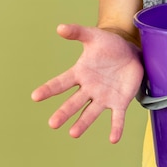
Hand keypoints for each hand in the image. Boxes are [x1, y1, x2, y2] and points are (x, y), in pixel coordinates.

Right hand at [31, 24, 143, 142]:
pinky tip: (114, 139)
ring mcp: (103, 97)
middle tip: (52, 124)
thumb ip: (77, 32)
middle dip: (64, 112)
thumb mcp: (94, 36)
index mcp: (80, 73)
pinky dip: (116, 128)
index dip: (49, 89)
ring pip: (91, 112)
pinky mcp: (119, 102)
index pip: (61, 82)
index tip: (35, 96)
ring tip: (73, 133)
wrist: (131, 51)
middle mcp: (89, 88)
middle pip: (74, 102)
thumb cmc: (109, 45)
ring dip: (83, 123)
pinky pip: (117, 117)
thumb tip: (59, 27)